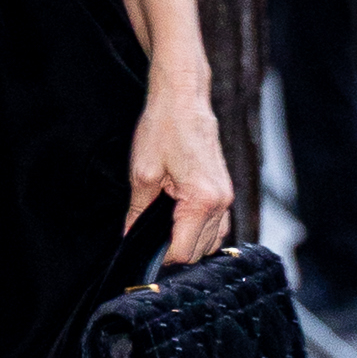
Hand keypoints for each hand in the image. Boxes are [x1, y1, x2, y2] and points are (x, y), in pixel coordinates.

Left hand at [126, 75, 232, 264]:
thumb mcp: (142, 174)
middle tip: (147, 242)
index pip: (182, 251)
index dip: (159, 258)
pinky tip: (178, 222)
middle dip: (173, 252)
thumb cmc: (164, 129)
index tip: (141, 254)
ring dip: (188, 242)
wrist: (183, 99)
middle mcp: (221, 202)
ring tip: (161, 232)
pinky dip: (200, 230)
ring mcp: (226, 196)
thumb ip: (137, 212)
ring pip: (212, 241)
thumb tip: (130, 237)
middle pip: (199, 251)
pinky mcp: (224, 190)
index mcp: (202, 200)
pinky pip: (217, 225)